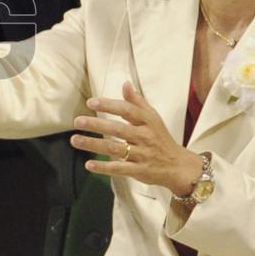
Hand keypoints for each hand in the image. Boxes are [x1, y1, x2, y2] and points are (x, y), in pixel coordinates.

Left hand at [70, 81, 203, 196]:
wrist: (179, 166)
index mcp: (147, 122)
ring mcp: (142, 154)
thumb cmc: (161, 138)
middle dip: (96, 124)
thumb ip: (137, 102)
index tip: (91, 102)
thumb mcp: (153, 118)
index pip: (127, 110)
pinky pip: (120, 168)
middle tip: (77, 121)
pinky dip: (104, 167)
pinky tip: (88, 164)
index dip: (109, 105)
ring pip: (115, 148)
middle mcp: (145, 137)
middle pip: (118, 129)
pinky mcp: (140, 171)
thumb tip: (125, 84)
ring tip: (75, 140)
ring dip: (93, 144)